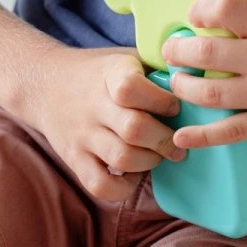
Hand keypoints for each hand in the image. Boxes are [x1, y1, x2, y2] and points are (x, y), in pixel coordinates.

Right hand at [22, 47, 183, 201]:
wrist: (43, 85)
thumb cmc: (98, 73)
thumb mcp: (125, 58)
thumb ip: (158, 68)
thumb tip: (203, 81)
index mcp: (109, 75)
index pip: (130, 88)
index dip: (161, 100)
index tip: (175, 105)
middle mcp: (93, 106)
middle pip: (133, 129)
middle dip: (165, 140)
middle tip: (176, 143)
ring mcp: (81, 135)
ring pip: (122, 158)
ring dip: (149, 162)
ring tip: (156, 155)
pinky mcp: (74, 159)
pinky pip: (100, 185)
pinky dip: (123, 188)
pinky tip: (133, 174)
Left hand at [161, 0, 246, 147]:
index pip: (223, 9)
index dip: (201, 9)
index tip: (195, 14)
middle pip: (205, 52)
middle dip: (179, 50)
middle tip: (171, 51)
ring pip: (209, 91)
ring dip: (184, 86)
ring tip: (176, 81)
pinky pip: (231, 131)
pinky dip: (203, 136)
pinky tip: (181, 136)